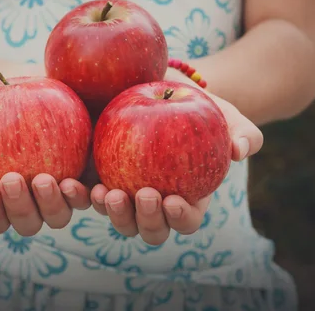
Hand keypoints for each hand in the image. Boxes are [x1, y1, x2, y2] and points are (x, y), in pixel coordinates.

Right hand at [0, 156, 91, 235]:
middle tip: (11, 179)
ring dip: (50, 204)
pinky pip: (86, 198)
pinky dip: (79, 195)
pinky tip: (71, 182)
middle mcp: (33, 209)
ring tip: (42, 180)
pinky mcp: (83, 183)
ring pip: (58, 216)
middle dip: (19, 207)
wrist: (17, 98)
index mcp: (4, 208)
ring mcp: (59, 199)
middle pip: (28, 224)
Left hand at [89, 69, 263, 245]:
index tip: (171, 199)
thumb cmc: (194, 103)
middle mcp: (154, 201)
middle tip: (143, 194)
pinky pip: (88, 195)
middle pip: (150, 229)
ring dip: (113, 214)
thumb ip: (242, 130)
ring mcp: (125, 192)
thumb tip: (241, 150)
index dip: (180, 218)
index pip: (186, 219)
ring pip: (118, 219)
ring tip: (107, 193)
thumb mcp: (221, 111)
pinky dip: (80, 196)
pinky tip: (72, 184)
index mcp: (186, 196)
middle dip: (146, 221)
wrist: (155, 84)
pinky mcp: (98, 177)